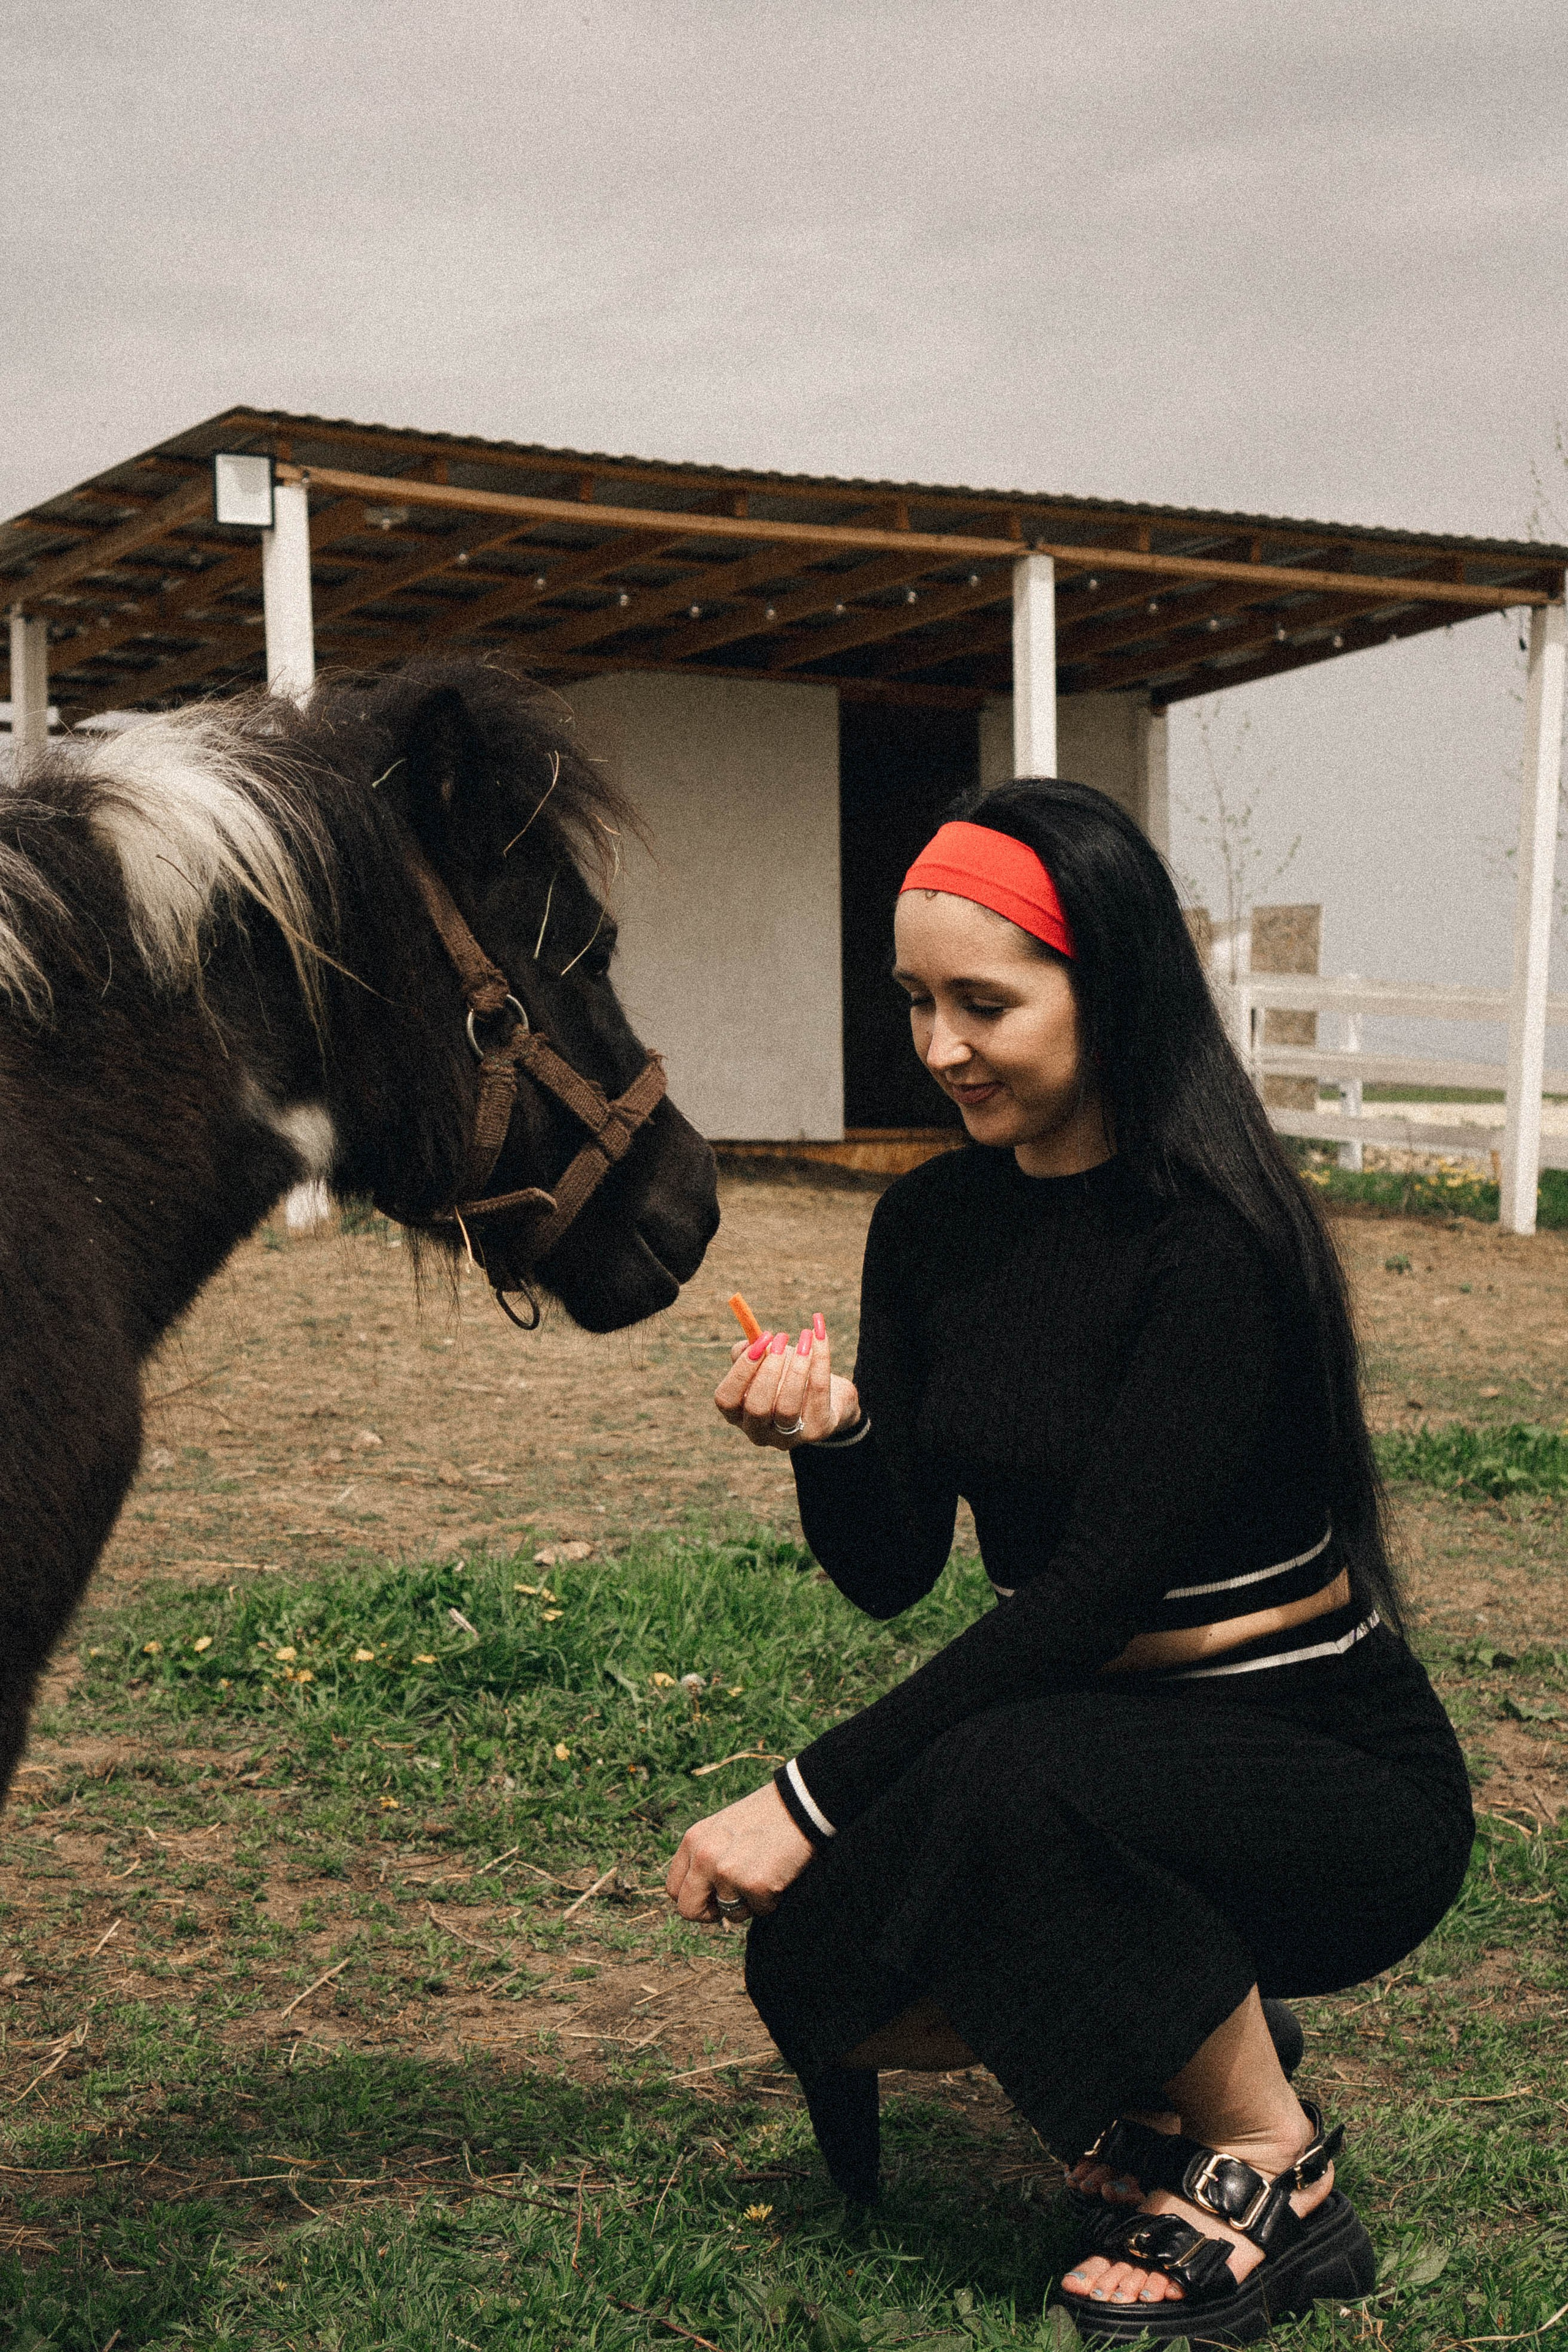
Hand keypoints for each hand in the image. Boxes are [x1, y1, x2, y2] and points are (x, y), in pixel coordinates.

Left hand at [666, 1779, 814, 1921]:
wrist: (799, 1804)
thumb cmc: (763, 1817)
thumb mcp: (720, 1829)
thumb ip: (704, 1857)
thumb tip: (701, 1895)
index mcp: (693, 1841)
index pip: (674, 1889)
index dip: (693, 1898)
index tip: (711, 1896)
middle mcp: (704, 1857)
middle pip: (689, 1910)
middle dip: (711, 1913)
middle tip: (733, 1901)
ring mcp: (727, 1873)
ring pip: (729, 1914)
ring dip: (748, 1903)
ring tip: (763, 1873)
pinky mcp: (755, 1885)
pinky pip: (759, 1911)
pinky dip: (770, 1899)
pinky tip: (777, 1873)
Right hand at [714, 1316, 859, 1451]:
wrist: (826, 1397)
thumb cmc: (786, 1375)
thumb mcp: (764, 1362)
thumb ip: (750, 1351)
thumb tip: (750, 1343)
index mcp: (738, 1415)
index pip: (727, 1399)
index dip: (740, 1370)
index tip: (759, 1341)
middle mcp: (759, 1432)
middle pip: (756, 1408)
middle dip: (768, 1371)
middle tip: (781, 1339)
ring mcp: (788, 1436)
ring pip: (787, 1407)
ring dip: (795, 1368)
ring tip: (804, 1339)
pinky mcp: (816, 1431)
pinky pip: (818, 1394)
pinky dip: (820, 1362)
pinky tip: (820, 1337)